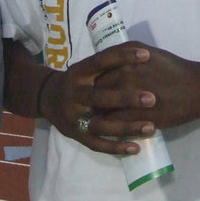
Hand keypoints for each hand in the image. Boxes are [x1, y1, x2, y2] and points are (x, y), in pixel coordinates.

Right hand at [40, 45, 156, 155]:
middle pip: (99, 97)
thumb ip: (109, 62)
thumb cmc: (79, 80)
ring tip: (151, 127)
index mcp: (79, 72)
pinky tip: (136, 148)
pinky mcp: (77, 135)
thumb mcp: (87, 67)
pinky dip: (116, 147)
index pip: (100, 62)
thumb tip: (142, 52)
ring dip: (126, 127)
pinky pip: (97, 144)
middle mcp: (75, 94)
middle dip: (125, 98)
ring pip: (101, 124)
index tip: (146, 56)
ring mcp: (74, 117)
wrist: (47, 99)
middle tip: (152, 99)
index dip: (122, 57)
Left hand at [92, 44, 199, 131]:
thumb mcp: (145, 51)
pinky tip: (109, 130)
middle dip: (89, 101)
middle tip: (85, 107)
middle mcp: (124, 77)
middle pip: (95, 92)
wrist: (197, 88)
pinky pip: (117, 125)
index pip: (94, 73)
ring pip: (103, 110)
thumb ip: (122, 54)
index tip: (85, 89)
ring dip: (97, 116)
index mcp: (124, 61)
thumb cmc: (172, 68)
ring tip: (94, 120)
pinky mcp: (139, 118)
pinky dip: (110, 128)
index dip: (87, 82)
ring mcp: (131, 99)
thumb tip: (103, 60)